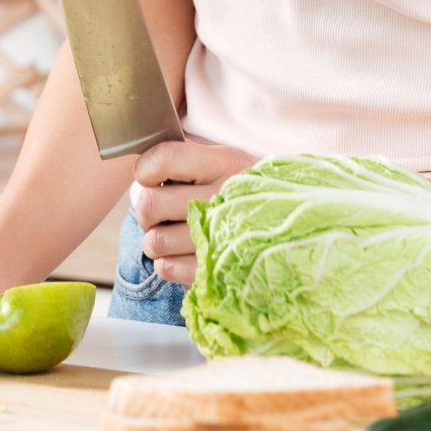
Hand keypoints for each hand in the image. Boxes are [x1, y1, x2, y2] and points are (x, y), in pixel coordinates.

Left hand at [129, 139, 255, 286]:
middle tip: (161, 211)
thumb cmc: (240, 191)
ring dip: (156, 239)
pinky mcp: (218, 271)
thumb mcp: (223, 162)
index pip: (163, 159)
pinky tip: (183, 253)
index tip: (151, 176)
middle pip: (150, 204)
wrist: (290, 226)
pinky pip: (166, 268)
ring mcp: (222, 238)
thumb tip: (139, 169)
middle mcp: (224, 199)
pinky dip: (168, 263)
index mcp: (225, 163)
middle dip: (147, 210)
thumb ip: (183, 159)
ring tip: (174, 233)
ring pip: (154, 241)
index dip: (145, 169)